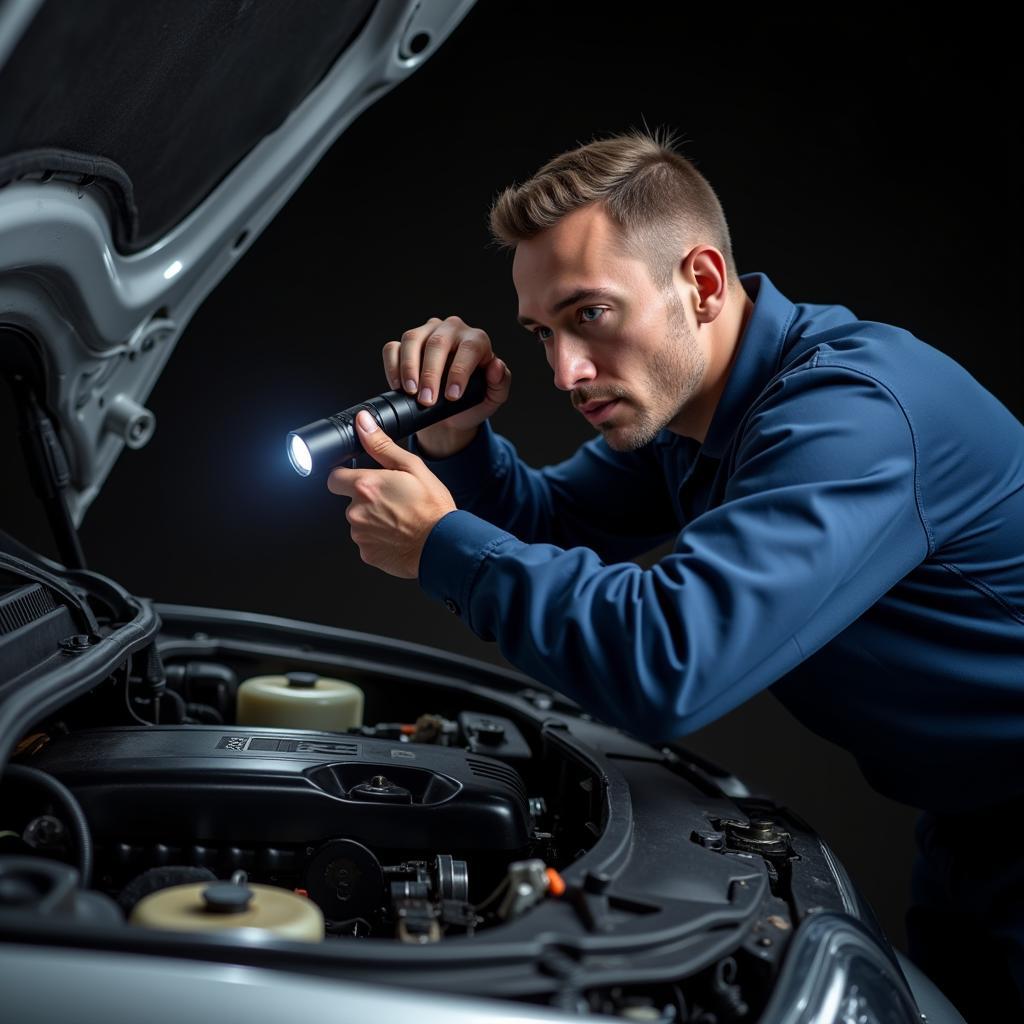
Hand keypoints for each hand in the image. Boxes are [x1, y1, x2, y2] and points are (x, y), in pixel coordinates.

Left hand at [327, 410, 456, 578]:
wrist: (443, 545)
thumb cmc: (432, 508)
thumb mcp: (412, 467)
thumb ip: (381, 445)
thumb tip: (363, 424)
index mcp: (366, 486)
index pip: (334, 478)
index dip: (345, 477)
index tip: (359, 480)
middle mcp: (357, 512)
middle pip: (350, 502)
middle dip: (367, 500)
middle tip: (393, 501)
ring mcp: (360, 535)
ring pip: (359, 523)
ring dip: (373, 520)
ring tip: (399, 519)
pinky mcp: (367, 554)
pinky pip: (367, 542)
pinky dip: (379, 539)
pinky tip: (398, 534)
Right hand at [383, 315, 510, 454]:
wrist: (450, 412)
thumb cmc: (473, 401)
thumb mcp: (493, 397)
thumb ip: (500, 383)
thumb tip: (496, 366)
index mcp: (477, 340)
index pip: (469, 349)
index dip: (460, 372)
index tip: (452, 397)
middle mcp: (452, 330)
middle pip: (438, 342)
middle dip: (431, 373)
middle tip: (427, 400)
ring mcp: (426, 333)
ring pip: (412, 339)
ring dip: (409, 367)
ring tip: (411, 392)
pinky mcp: (405, 343)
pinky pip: (393, 347)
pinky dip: (392, 366)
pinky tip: (398, 385)